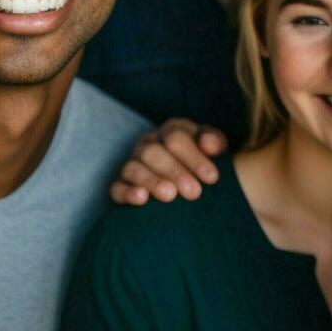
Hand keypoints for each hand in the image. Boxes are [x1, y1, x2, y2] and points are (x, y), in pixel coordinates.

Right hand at [109, 119, 226, 204]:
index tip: (212, 178)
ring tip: (170, 195)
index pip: (176, 136)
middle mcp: (149, 144)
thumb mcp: (214, 150)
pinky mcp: (120, 185)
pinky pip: (117, 187)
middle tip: (194, 192)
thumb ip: (214, 142)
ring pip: (134, 168)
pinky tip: (142, 198)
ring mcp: (133, 163)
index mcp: (172, 131)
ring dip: (152, 181)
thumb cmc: (205, 165)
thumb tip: (208, 144)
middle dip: (175, 172)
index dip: (194, 157)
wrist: (191, 185)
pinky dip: (127, 193)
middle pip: (153, 152)